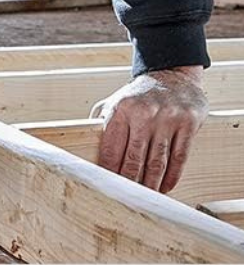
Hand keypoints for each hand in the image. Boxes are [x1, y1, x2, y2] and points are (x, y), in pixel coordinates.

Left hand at [91, 65, 207, 192]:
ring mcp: (167, 119)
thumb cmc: (140, 95)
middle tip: (125, 198)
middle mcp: (143, 113)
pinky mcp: (187, 124)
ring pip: (156, 162)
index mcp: (121, 107)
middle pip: (134, 158)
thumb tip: (85, 142)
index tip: (105, 185)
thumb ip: (102, 119)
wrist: (172, 75)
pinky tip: (165, 187)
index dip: (107, 169)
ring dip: (150, 184)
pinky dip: (171, 177)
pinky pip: (178, 158)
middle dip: (128, 182)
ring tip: (145, 197)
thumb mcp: (116, 99)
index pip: (111, 146)